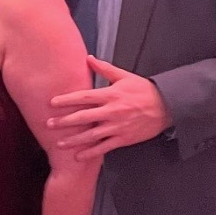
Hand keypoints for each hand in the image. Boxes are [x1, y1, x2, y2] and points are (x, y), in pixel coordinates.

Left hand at [48, 56, 172, 160]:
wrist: (167, 106)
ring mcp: (117, 126)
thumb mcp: (124, 76)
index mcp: (110, 94)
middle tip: (49, 124)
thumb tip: (88, 58)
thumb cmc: (144, 90)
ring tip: (58, 143)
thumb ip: (104, 69)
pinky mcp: (123, 138)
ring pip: (91, 135)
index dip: (67, 100)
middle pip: (83, 117)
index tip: (52, 103)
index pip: (84, 97)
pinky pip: (104, 147)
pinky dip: (90, 152)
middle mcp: (111, 111)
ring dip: (73, 139)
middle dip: (64, 121)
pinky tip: (78, 156)